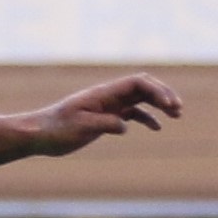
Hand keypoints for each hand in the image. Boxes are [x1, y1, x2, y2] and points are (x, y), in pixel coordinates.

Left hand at [22, 74, 182, 156]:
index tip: (169, 105)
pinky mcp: (105, 118)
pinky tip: (156, 127)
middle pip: (143, 87)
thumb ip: (103, 124)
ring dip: (159, 104)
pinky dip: (146, 117)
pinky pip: (131, 113)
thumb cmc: (56, 130)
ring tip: (176, 115)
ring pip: (140, 99)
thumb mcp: (79, 128)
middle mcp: (108, 96)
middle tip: (178, 109)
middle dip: (163, 94)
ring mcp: (108, 106)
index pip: (137, 83)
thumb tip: (125, 126)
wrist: (39, 135)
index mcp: (103, 93)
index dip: (156, 90)